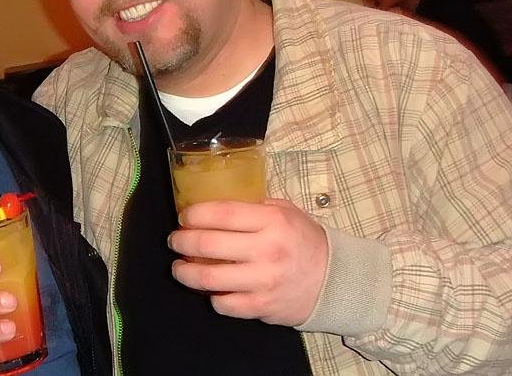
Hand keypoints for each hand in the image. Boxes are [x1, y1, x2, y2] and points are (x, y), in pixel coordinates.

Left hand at [167, 198, 327, 326]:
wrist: (335, 280)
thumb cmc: (305, 241)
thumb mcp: (286, 212)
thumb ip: (254, 207)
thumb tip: (214, 204)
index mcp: (272, 222)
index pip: (222, 213)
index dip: (195, 214)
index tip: (184, 216)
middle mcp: (266, 250)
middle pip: (207, 244)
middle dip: (182, 241)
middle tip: (175, 240)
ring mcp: (263, 281)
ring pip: (207, 278)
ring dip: (184, 272)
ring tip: (179, 267)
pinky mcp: (261, 307)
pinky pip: (222, 303)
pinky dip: (210, 296)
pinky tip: (209, 289)